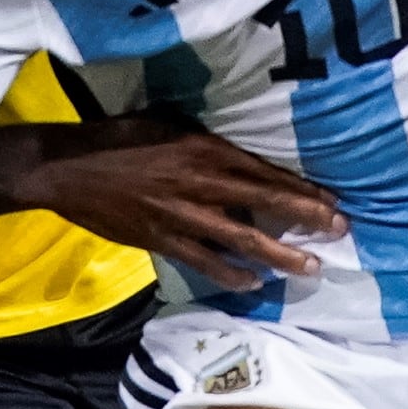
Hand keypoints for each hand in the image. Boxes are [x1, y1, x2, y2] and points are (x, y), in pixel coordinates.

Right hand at [17, 117, 338, 286]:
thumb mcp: (167, 125)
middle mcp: (200, 182)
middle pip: (266, 203)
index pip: (265, 172)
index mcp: (204, 149)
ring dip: (280, 254)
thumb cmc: (118, 138)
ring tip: (309, 267)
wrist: (68, 168)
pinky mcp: (162, 239)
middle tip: (339, 231)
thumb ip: (204, 144)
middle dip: (307, 218)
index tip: (332, 201)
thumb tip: (236, 161)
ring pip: (243, 238)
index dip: (302, 189)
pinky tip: (254, 283)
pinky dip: (232, 274)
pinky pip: (205, 261)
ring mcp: (182, 215)